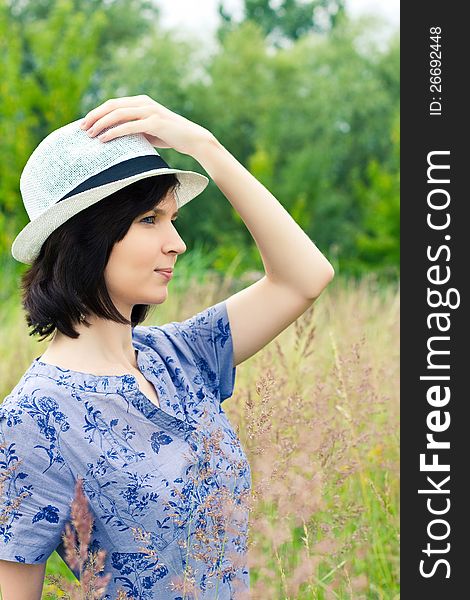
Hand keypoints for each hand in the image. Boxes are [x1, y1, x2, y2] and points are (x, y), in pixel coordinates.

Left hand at [80, 94, 215, 156]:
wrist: (192, 138)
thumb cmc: (170, 136)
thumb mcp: (148, 130)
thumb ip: (133, 128)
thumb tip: (114, 137)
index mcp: (140, 102)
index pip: (113, 104)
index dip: (97, 113)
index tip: (85, 124)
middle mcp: (143, 103)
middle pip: (111, 106)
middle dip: (94, 117)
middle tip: (82, 128)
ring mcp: (149, 111)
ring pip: (118, 114)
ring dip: (101, 124)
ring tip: (90, 134)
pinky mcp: (154, 123)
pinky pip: (129, 126)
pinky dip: (115, 132)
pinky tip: (104, 139)